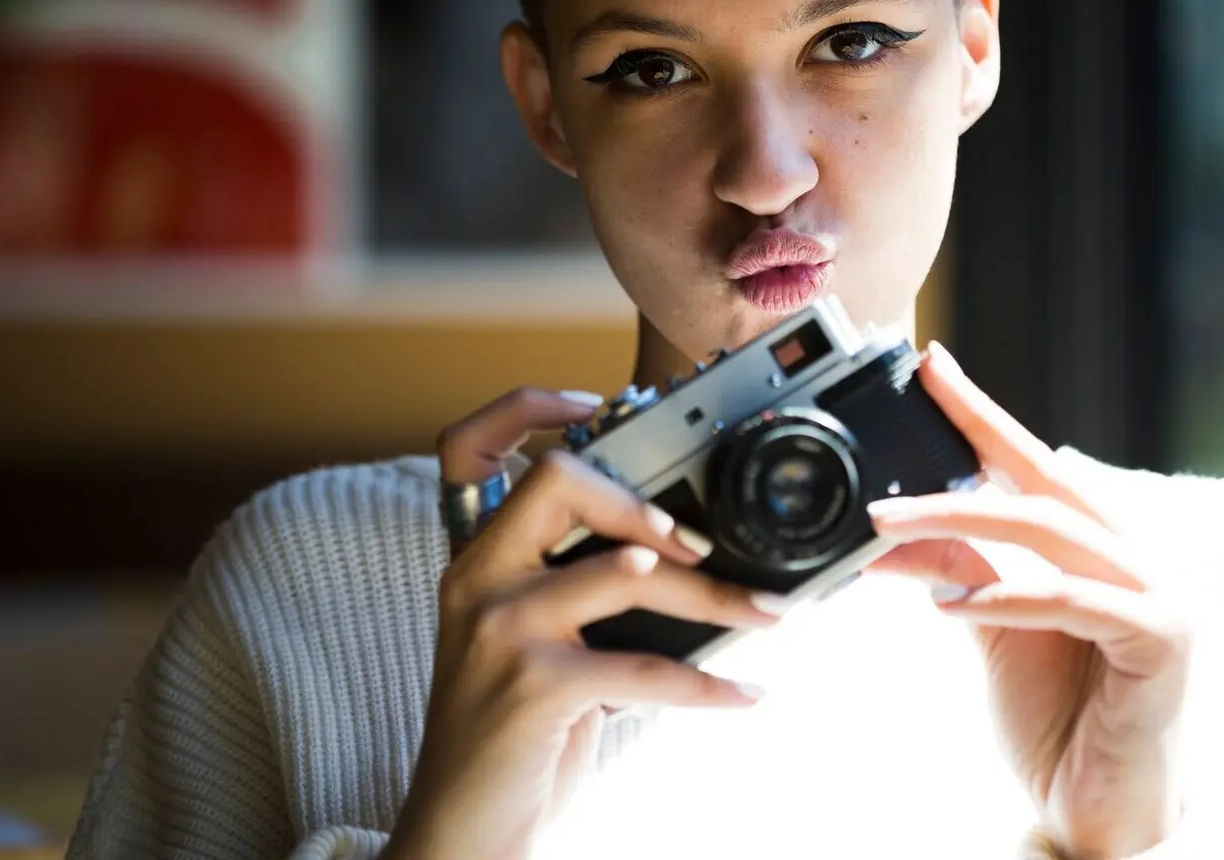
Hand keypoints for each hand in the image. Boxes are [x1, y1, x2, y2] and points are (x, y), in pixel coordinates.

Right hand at [385, 388, 779, 859]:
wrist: (458, 829)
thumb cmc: (508, 736)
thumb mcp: (532, 648)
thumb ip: (581, 597)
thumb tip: (689, 571)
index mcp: (476, 560)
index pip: (469, 445)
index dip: (528, 409)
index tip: (594, 406)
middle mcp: (478, 580)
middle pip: (558, 482)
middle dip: (643, 503)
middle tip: (699, 542)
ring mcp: (501, 629)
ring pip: (625, 574)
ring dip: (714, 595)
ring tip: (766, 611)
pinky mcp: (534, 685)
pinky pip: (647, 668)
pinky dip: (709, 685)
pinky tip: (744, 695)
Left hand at [864, 344, 1190, 859]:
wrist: (1098, 807)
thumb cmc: (1055, 714)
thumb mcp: (988, 625)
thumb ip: (957, 566)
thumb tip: (892, 527)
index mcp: (1094, 544)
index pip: (1032, 463)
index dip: (981, 415)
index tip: (929, 365)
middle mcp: (1132, 555)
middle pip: (1041, 481)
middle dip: (963, 448)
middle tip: (885, 451)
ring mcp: (1158, 593)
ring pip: (1048, 530)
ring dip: (958, 519)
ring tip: (883, 527)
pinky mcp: (1163, 639)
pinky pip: (1071, 600)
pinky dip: (1005, 597)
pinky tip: (947, 605)